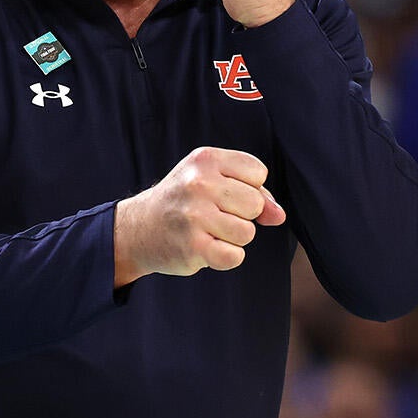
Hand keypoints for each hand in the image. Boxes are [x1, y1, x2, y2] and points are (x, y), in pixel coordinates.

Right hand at [114, 146, 287, 285]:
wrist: (138, 229)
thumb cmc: (184, 202)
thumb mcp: (212, 182)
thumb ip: (253, 192)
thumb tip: (279, 215)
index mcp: (205, 160)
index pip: (258, 172)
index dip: (248, 188)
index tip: (224, 193)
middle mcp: (198, 184)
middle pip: (255, 204)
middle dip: (243, 215)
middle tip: (215, 215)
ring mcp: (194, 216)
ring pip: (247, 232)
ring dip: (233, 238)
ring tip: (209, 232)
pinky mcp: (192, 247)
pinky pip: (235, 256)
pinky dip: (226, 257)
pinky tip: (207, 248)